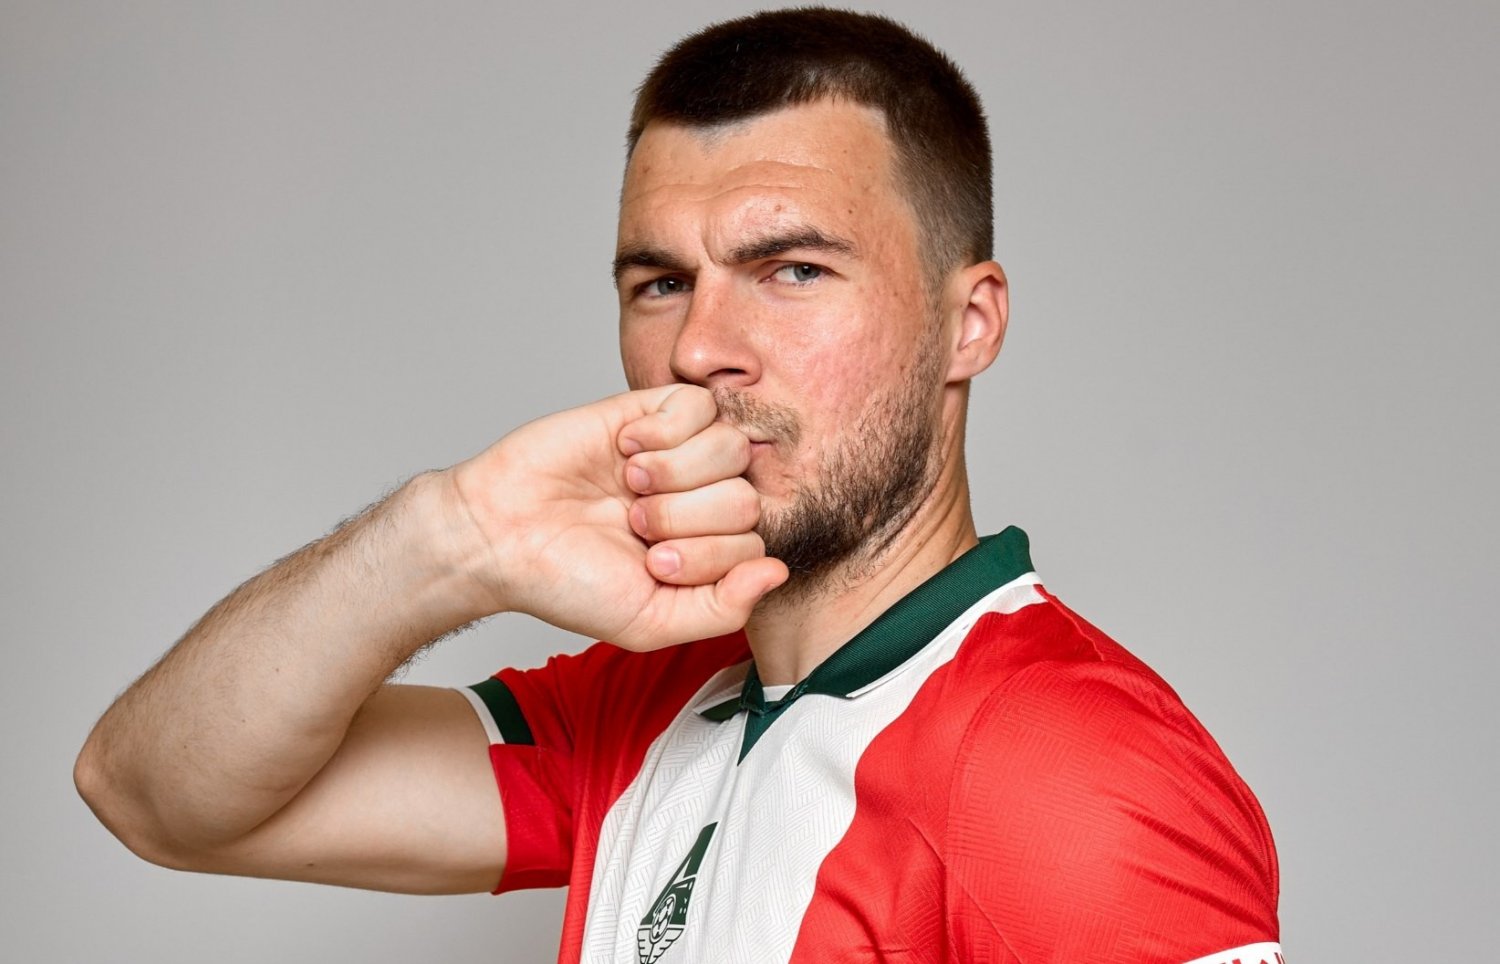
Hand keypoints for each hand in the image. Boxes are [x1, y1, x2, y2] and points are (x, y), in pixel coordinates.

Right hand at [446, 385, 787, 648]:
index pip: (754, 544)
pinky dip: (665, 429)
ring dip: (676, 472)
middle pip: (745, 497)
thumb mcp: (652, 622)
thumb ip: (724, 608)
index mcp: (706, 551)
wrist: (501, 534)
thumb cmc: (569, 582)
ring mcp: (680, 454)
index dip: (707, 555)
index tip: (651, 562)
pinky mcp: (653, 410)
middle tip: (633, 522)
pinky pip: (700, 404)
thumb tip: (778, 572)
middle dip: (686, 517)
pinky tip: (628, 447)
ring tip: (630, 484)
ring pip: (730, 448)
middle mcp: (700, 501)